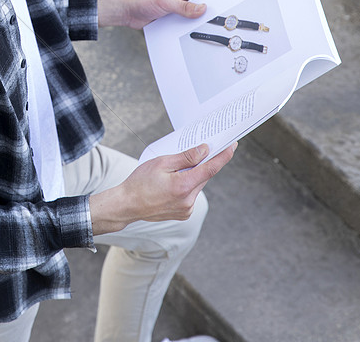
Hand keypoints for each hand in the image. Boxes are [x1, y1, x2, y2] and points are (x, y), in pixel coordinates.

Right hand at [89, 143, 235, 232]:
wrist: (127, 205)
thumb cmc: (140, 182)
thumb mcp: (161, 163)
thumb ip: (185, 157)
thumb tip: (204, 151)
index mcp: (183, 186)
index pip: (210, 168)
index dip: (223, 156)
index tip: (232, 146)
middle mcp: (188, 200)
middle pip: (204, 176)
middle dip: (204, 163)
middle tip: (202, 150)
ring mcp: (186, 209)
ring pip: (197, 185)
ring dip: (193, 175)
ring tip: (176, 169)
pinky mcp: (183, 214)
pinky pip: (191, 195)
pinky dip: (187, 186)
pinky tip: (173, 183)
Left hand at [98, 0, 212, 28]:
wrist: (126, 11)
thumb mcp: (164, 2)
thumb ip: (184, 7)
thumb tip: (202, 9)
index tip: (227, 5)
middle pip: (203, 3)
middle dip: (209, 11)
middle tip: (220, 21)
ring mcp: (178, 7)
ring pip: (195, 15)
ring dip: (198, 21)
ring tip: (207, 29)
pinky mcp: (173, 17)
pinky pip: (186, 23)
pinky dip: (189, 28)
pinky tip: (193, 35)